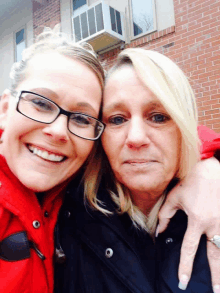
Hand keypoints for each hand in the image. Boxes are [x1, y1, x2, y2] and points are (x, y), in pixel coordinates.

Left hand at [157, 157, 219, 291]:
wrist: (214, 170)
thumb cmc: (193, 183)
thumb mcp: (175, 197)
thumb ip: (166, 215)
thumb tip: (159, 232)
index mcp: (197, 220)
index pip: (189, 248)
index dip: (185, 266)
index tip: (183, 281)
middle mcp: (213, 225)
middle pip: (215, 256)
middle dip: (216, 276)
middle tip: (216, 291)